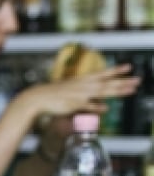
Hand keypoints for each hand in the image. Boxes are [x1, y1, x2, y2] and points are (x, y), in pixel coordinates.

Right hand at [24, 65, 140, 117]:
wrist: (37, 97)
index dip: (116, 70)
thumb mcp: (69, 90)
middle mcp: (83, 85)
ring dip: (118, 91)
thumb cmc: (53, 94)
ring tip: (131, 90)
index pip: (102, 74)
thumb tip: (94, 101)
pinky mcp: (73, 104)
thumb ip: (84, 95)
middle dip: (124, 81)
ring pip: (102, 92)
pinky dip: (97, 108)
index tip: (128, 67)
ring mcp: (79, 94)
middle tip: (138, 80)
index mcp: (82, 80)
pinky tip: (106, 109)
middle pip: (107, 83)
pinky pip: (88, 106)